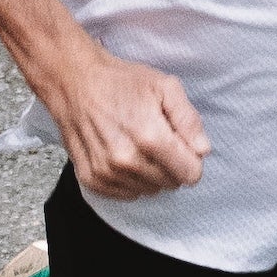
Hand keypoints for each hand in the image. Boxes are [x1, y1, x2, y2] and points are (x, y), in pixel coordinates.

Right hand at [44, 39, 208, 198]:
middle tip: (156, 139)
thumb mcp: (165, 87)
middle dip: (170, 165)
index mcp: (150, 137)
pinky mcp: (92, 180)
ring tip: (136, 144)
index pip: (190, 174)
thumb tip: (202, 150)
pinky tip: (122, 155)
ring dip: (149, 173)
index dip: (190, 159)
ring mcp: (107, 173)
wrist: (74, 82)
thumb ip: (188, 119)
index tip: (179, 144)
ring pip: (149, 190)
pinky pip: (126, 194)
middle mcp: (127, 161)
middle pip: (171, 184)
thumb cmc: (120, 82)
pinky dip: (129, 180)